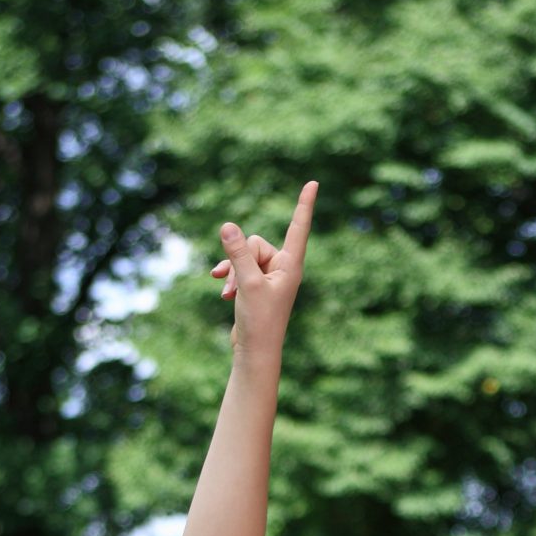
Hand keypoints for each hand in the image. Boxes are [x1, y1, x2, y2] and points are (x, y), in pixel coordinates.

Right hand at [209, 181, 317, 357]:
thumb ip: (237, 253)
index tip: (313, 183)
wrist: (255, 351)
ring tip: (229, 292)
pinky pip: (239, 267)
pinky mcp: (256, 284)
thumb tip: (228, 225)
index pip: (298, 228)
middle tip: (236, 286)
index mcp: (291, 266)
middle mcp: (283, 268)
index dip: (304, 205)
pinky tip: (222, 290)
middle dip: (239, 261)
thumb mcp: (246, 283)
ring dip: (232, 272)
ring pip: (244, 255)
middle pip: (256, 243)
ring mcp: (270, 276)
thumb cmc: (259, 321)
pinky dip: (230, 276)